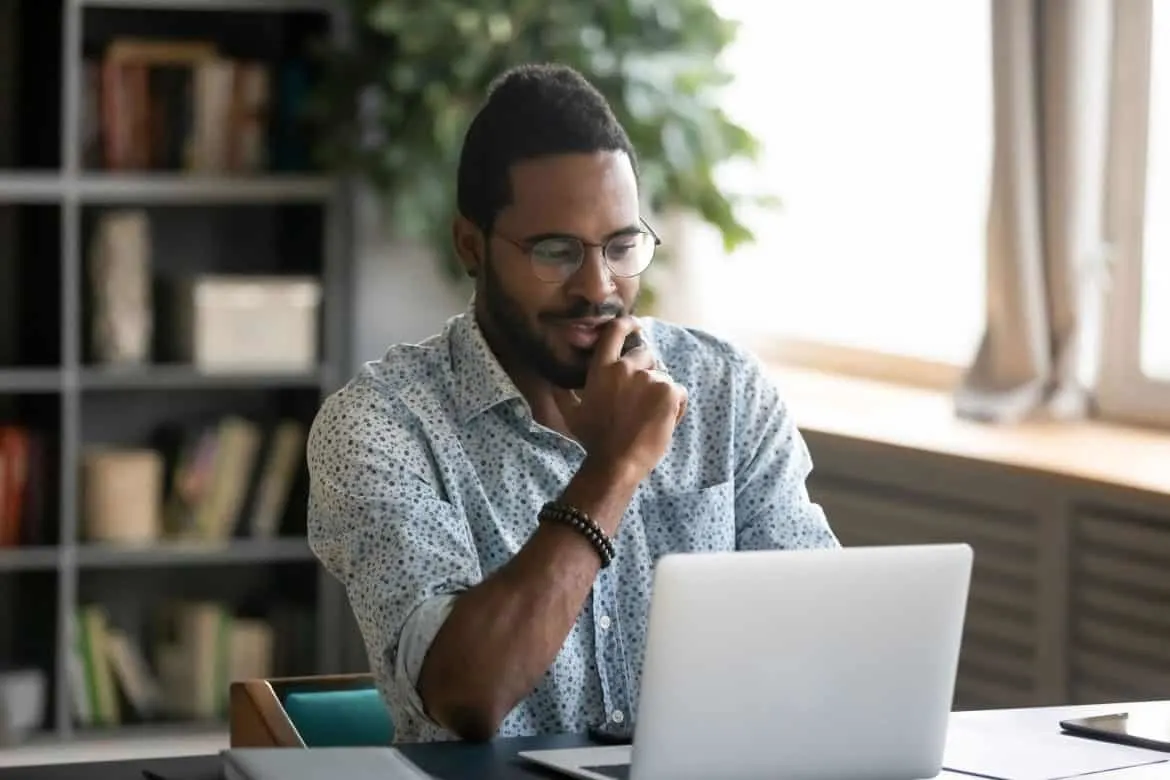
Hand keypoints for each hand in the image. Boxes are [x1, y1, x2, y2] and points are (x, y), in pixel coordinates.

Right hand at [552, 317, 687, 482]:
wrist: (616, 462)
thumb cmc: (593, 440)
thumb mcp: (570, 414)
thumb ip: (560, 393)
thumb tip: (549, 381)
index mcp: (602, 369)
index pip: (614, 332)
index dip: (627, 324)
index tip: (635, 325)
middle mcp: (626, 368)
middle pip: (646, 354)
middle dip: (647, 371)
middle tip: (642, 398)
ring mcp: (649, 378)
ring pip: (663, 375)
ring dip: (660, 392)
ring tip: (650, 416)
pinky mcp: (668, 392)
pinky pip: (679, 392)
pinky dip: (676, 406)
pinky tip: (663, 422)